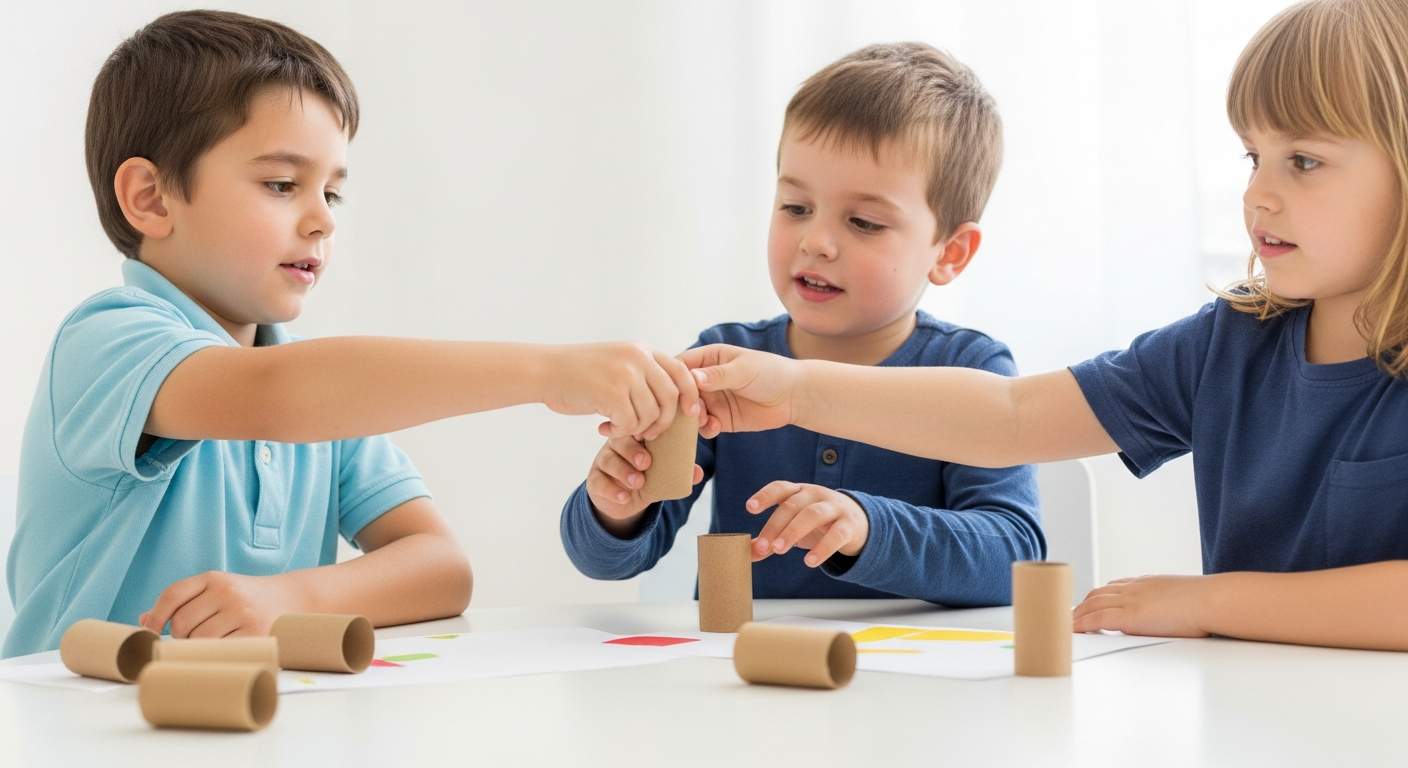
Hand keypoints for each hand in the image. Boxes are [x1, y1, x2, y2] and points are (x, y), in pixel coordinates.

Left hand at [139, 571, 304, 637]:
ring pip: (199, 640)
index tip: (150, 634)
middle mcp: (228, 591)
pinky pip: (220, 650)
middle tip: (194, 641)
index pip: (173, 595)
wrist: (295, 598)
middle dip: (181, 638)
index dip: (155, 618)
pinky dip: (216, 655)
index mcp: (214, 577)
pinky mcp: (255, 633)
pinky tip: (224, 651)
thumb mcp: (218, 589)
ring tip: (213, 644)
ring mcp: (242, 612)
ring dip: (199, 649)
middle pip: (183, 623)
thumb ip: (185, 601)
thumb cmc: (248, 599)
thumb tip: (142, 621)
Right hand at [538, 342, 700, 440]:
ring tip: (618, 427)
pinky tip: (604, 427)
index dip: (690, 395)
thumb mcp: (617, 362)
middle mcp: (638, 358)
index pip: (681, 371)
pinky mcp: (612, 392)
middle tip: (647, 433)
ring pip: (650, 414)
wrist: (545, 371)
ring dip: (637, 429)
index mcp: (642, 350)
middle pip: (670, 397)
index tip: (690, 413)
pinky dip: (620, 432)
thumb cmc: (579, 373)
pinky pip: (630, 424)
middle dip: (664, 421)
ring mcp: (625, 374)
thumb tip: (673, 399)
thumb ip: (643, 373)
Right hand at [585, 436, 705, 525]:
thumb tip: (697, 473)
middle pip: (619, 441)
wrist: (624, 501)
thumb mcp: (662, 475)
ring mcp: (603, 462)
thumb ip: (678, 472)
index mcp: (634, 438)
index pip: (637, 428)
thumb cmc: (645, 478)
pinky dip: (612, 490)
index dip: (644, 431)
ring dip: (624, 471)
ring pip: (607, 460)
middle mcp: (616, 446)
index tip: (655, 438)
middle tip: (646, 463)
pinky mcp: (594, 481)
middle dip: (633, 451)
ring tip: (638, 483)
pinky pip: (598, 482)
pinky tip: (624, 497)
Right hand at [678, 345, 800, 434]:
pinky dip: (705, 429)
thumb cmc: (771, 373)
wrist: (794, 396)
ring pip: (689, 412)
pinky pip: (705, 427)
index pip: (681, 366)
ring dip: (691, 418)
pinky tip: (716, 428)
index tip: (674, 390)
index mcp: (708, 359)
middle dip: (680, 403)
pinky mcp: (721, 419)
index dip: (673, 378)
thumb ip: (718, 375)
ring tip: (703, 420)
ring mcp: (712, 401)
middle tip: (689, 410)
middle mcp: (706, 380)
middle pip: (681, 392)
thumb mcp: (743, 370)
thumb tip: (692, 377)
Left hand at [745, 481, 869, 566]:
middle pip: (793, 505)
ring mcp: (834, 508)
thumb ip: (771, 539)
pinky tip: (810, 562)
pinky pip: (835, 535)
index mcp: (799, 492)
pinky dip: (822, 549)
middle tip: (764, 546)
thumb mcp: (794, 525)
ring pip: (813, 515)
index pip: (780, 488)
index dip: (764, 496)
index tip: (749, 507)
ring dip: (793, 532)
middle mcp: (815, 495)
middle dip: (776, 525)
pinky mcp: (848, 525)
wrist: (858, 524)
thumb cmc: (819, 523)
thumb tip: (748, 553)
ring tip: (779, 550)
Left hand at [1072, 574, 1214, 636]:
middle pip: (1098, 593)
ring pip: (1092, 604)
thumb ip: (1172, 603)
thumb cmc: (1209, 602)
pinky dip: (1081, 624)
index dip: (1100, 594)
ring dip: (1076, 614)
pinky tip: (1071, 630)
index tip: (1091, 601)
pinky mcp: (1130, 616)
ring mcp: (1130, 600)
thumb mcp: (1186, 597)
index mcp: (1148, 582)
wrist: (1213, 600)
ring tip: (1063, 624)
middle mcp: (1134, 588)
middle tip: (1069, 614)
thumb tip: (1179, 614)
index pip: (1115, 585)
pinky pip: (1097, 619)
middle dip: (1082, 604)